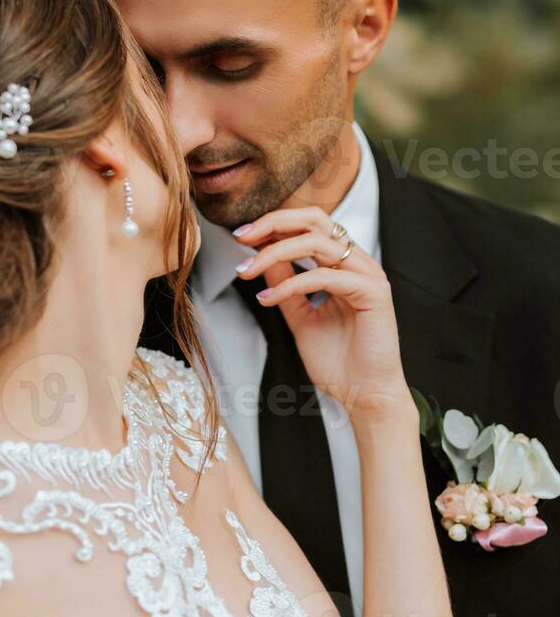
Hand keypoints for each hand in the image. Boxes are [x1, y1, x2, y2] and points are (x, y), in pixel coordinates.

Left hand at [233, 207, 413, 427]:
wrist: (364, 397)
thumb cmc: (338, 361)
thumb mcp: (299, 315)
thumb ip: (284, 284)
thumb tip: (261, 256)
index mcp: (344, 264)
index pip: (309, 225)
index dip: (274, 224)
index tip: (242, 236)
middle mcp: (358, 262)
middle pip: (316, 219)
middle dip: (274, 222)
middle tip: (243, 236)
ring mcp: (368, 275)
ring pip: (317, 242)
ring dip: (275, 253)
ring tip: (247, 270)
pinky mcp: (374, 293)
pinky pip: (326, 277)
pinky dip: (291, 284)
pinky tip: (268, 299)